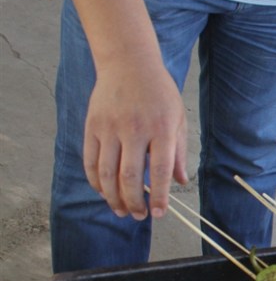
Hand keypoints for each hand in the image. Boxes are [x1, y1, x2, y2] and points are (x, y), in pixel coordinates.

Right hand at [83, 60, 187, 219]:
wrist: (129, 64)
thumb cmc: (159, 94)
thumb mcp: (177, 120)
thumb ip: (178, 152)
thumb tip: (181, 182)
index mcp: (161, 129)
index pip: (160, 171)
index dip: (159, 197)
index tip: (159, 214)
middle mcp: (134, 129)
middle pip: (129, 176)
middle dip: (134, 202)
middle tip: (139, 216)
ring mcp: (110, 127)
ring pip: (106, 172)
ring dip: (113, 197)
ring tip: (121, 211)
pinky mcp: (92, 126)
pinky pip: (90, 160)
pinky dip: (95, 180)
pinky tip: (103, 192)